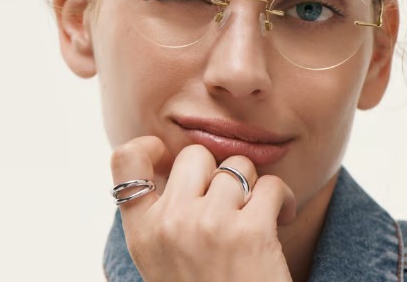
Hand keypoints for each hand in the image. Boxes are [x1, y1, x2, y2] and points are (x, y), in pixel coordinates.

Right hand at [110, 136, 296, 281]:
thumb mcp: (164, 261)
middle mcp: (170, 224)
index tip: (169, 157)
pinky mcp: (250, 232)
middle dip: (215, 171)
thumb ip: (163, 216)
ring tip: (256, 214)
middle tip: (227, 200)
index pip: (125, 161)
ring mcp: (209, 225)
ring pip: (237, 166)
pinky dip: (281, 198)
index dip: (149, 147)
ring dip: (252, 186)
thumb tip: (175, 164)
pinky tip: (280, 219)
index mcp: (143, 233)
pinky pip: (270, 184)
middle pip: (195, 154)